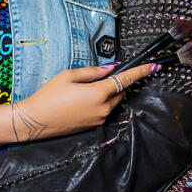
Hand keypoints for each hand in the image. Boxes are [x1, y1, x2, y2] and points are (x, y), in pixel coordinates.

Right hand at [11, 63, 158, 141]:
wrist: (35, 121)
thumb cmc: (48, 96)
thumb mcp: (68, 76)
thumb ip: (92, 71)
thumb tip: (110, 68)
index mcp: (99, 93)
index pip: (126, 80)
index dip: (142, 71)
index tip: (155, 66)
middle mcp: (104, 108)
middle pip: (121, 92)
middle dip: (117, 83)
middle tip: (99, 76)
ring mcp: (100, 119)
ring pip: (113, 102)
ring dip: (108, 94)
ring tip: (85, 90)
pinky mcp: (94, 126)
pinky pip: (104, 111)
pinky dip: (100, 103)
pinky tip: (81, 101)